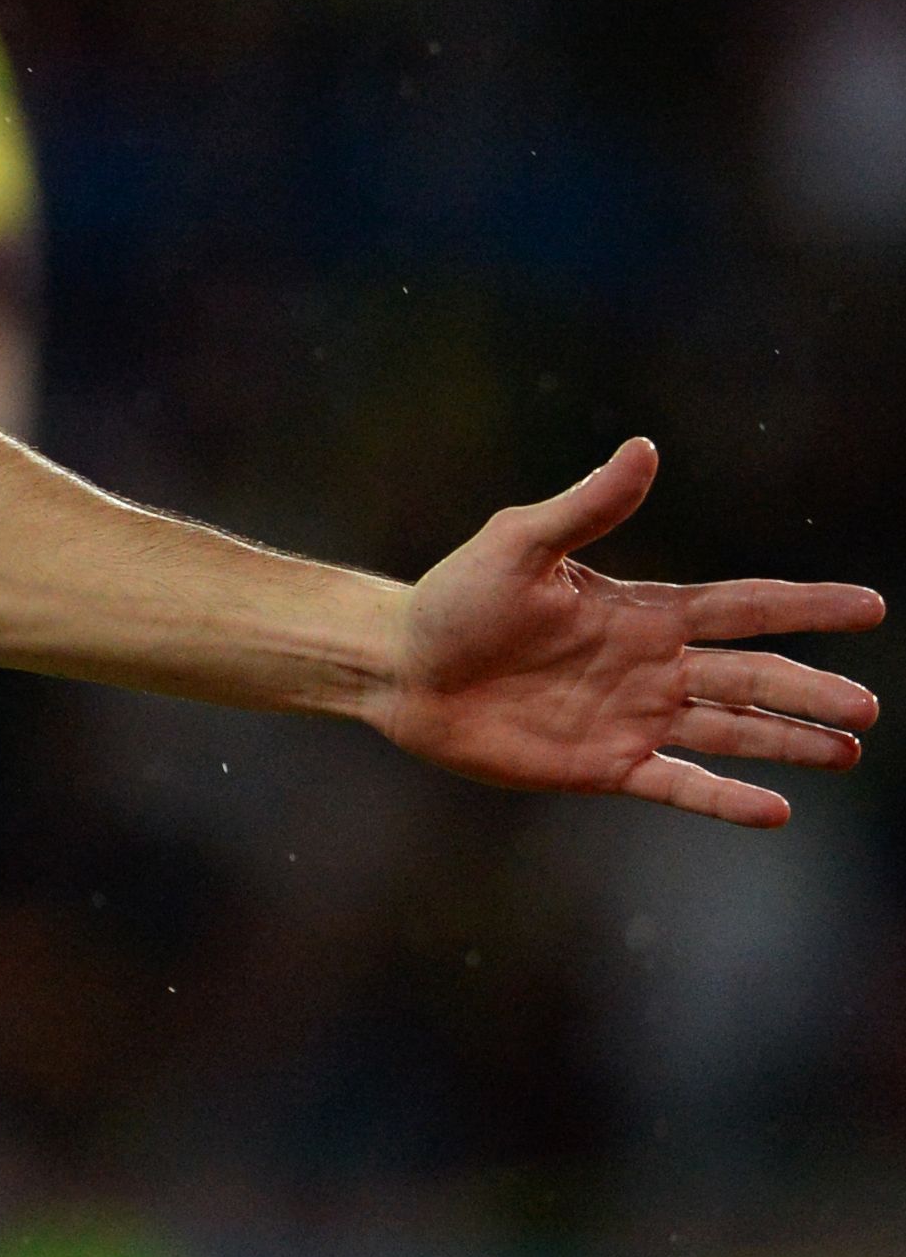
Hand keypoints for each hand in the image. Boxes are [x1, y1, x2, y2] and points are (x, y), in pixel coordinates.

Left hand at [372, 439, 882, 826]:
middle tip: (870, 707)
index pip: (743, 606)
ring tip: (847, 750)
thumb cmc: (453, 599)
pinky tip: (775, 807)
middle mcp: (650, 666)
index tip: (870, 605)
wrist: (399, 667)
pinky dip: (725, 799)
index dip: (805, 606)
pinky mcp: (601, 765)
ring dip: (788, 741)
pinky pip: (677, 785)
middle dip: (810, 691)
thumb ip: (588, 507)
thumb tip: (645, 449)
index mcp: (642, 611)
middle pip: (751, 678)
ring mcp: (631, 718)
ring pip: (729, 732)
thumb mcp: (519, 544)